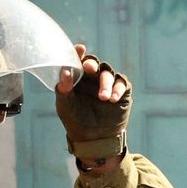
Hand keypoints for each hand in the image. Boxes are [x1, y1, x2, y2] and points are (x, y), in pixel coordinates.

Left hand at [55, 43, 131, 161]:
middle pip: (95, 64)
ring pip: (109, 73)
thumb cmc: (75, 119)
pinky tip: (112, 99)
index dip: (79, 53)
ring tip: (103, 98)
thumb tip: (65, 72)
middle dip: (93, 64)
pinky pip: (122, 84)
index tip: (80, 49)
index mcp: (78, 77)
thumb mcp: (64, 104)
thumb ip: (63, 88)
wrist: (93, 138)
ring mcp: (108, 84)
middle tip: (90, 68)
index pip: (78, 60)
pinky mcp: (122, 92)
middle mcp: (93, 77)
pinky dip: (118, 89)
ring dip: (106, 83)